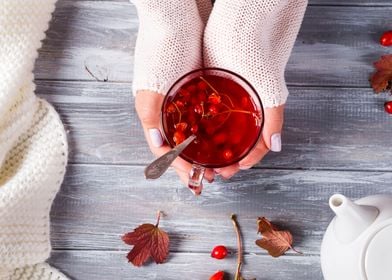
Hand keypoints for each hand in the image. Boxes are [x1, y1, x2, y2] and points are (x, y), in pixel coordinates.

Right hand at [132, 0, 213, 186]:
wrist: (178, 14)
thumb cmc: (163, 47)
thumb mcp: (153, 83)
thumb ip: (152, 115)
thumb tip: (158, 144)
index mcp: (154, 111)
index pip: (165, 149)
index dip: (180, 167)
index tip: (196, 180)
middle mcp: (168, 107)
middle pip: (181, 144)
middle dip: (196, 162)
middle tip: (214, 175)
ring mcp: (182, 97)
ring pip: (194, 131)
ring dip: (206, 148)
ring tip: (222, 160)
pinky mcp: (196, 86)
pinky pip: (204, 113)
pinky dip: (213, 127)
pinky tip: (226, 134)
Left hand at [204, 0, 306, 177]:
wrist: (238, 28)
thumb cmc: (256, 59)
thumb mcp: (270, 92)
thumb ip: (274, 118)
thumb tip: (275, 147)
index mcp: (260, 112)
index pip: (254, 146)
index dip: (244, 161)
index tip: (231, 171)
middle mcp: (243, 109)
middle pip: (234, 142)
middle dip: (224, 159)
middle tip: (212, 171)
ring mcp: (228, 100)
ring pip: (220, 131)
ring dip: (211, 148)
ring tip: (200, 159)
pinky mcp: (213, 89)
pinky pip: (206, 114)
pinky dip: (201, 128)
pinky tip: (192, 135)